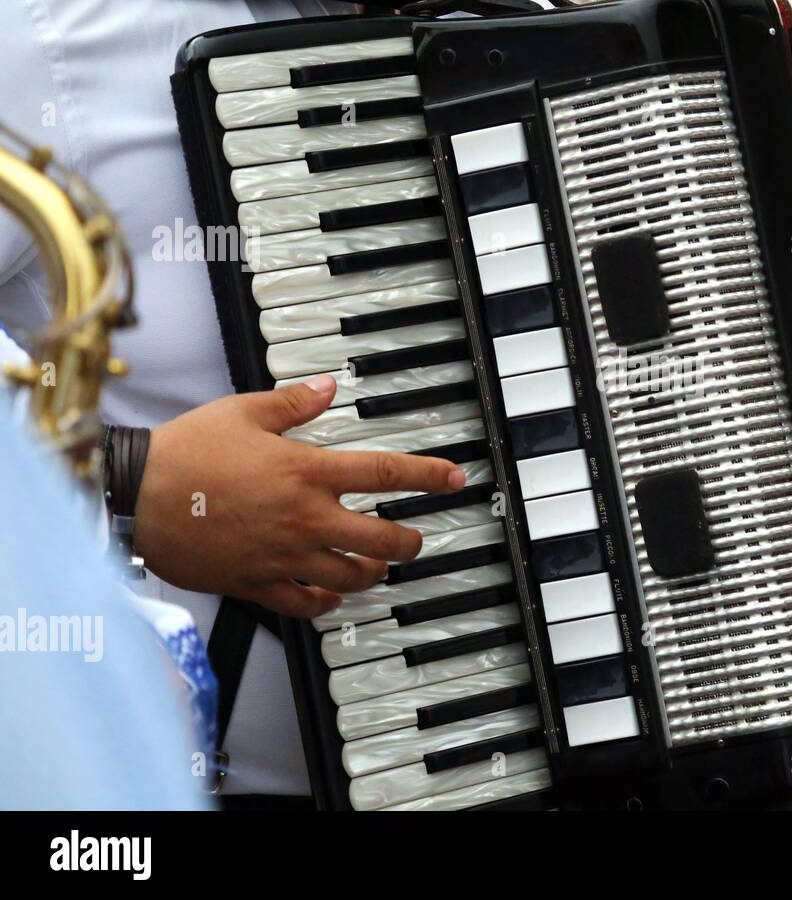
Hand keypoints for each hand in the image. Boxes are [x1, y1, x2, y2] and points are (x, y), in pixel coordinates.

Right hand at [134, 375, 464, 617]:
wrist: (137, 496)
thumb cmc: (185, 452)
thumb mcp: (243, 412)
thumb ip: (293, 403)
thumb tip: (328, 387)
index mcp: (307, 471)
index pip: (385, 474)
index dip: (428, 476)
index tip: (454, 479)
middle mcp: (305, 518)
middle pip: (383, 540)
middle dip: (410, 542)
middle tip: (414, 539)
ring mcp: (284, 555)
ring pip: (351, 578)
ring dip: (373, 573)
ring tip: (376, 566)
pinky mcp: (257, 582)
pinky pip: (305, 605)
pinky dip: (325, 603)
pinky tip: (330, 595)